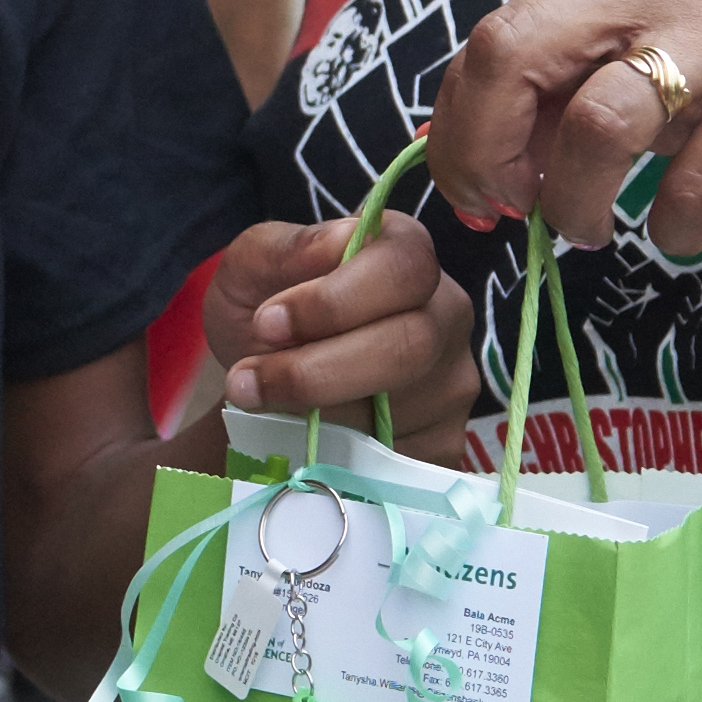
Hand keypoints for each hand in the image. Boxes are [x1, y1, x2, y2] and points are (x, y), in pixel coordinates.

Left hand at [200, 208, 480, 437]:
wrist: (261, 379)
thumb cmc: (263, 311)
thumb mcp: (250, 268)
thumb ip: (286, 248)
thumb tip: (342, 241)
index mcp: (406, 253)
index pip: (403, 269)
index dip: (334, 302)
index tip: (267, 323)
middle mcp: (446, 313)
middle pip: (411, 345)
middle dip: (319, 371)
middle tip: (249, 381)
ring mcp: (452, 383)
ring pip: (401, 410)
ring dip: (317, 417)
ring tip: (260, 409)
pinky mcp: (445, 444)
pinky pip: (401, 461)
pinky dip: (340, 457)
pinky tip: (302, 443)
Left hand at [423, 0, 701, 259]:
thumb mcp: (652, 29)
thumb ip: (572, 75)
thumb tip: (488, 159)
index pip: (492, 38)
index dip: (463, 126)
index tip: (477, 188)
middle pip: (516, 56)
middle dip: (486, 149)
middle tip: (509, 208)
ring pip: (598, 122)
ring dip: (576, 200)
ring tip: (593, 229)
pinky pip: (697, 181)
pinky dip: (674, 226)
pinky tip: (681, 231)